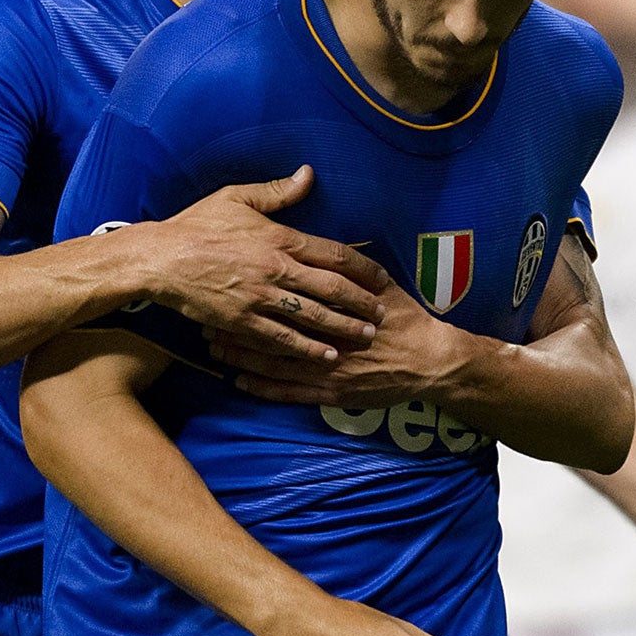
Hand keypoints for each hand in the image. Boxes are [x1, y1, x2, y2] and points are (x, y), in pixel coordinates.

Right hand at [140, 167, 388, 364]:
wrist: (160, 259)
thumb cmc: (196, 225)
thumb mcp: (236, 198)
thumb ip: (277, 191)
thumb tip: (309, 174)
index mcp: (280, 238)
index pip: (336, 253)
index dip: (365, 268)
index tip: (383, 278)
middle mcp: (277, 270)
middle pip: (334, 289)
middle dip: (363, 303)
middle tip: (382, 314)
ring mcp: (261, 299)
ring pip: (315, 317)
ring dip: (344, 329)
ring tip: (366, 337)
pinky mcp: (243, 322)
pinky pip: (283, 339)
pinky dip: (308, 349)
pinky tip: (327, 356)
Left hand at [211, 278, 471, 407]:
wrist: (430, 361)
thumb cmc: (405, 318)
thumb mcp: (381, 284)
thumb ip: (352, 265)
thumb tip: (325, 242)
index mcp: (337, 303)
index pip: (287, 294)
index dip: (253, 290)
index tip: (226, 283)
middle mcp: (327, 335)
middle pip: (272, 327)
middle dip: (237, 324)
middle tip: (205, 317)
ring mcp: (327, 367)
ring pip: (274, 361)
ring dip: (242, 354)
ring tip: (213, 346)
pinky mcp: (330, 393)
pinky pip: (288, 391)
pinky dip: (262, 386)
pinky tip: (239, 381)